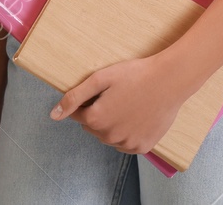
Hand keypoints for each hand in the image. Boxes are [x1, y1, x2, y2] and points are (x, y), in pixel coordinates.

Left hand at [51, 53, 188, 154]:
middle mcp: (109, 137)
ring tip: (128, 104)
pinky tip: (137, 116)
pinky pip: (127, 144)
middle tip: (116, 95)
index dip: (87, 101)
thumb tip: (53, 116)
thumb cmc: (134, 75)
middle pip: (93, 127)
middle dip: (99, 113)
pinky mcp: (143, 147)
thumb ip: (74, 97)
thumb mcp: (100, 79)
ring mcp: (127, 144)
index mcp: (96, 119)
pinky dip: (128, 133)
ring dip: (113, 124)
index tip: (102, 90)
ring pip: (109, 137)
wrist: (169, 81)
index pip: (78, 114)